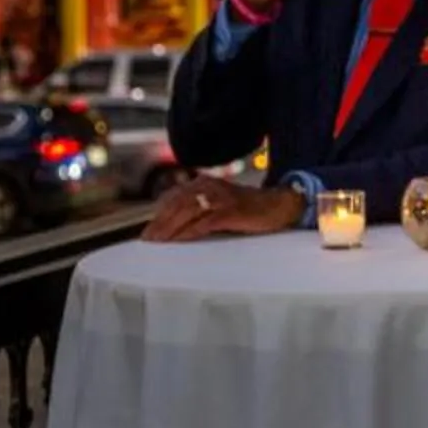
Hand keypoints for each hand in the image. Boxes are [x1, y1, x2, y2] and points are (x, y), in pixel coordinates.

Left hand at [142, 174, 305, 242]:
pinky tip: (179, 242)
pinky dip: (188, 232)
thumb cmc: (250, 210)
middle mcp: (210, 186)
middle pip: (177, 204)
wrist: (280, 205)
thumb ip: (201, 210)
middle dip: (159, 223)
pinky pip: (203, 222)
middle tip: (147, 241)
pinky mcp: (230, 210)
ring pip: (187, 212)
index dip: (159, 214)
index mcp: (205, 183)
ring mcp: (220, 197)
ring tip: (158, 243)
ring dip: (169, 229)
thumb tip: (176, 226)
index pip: (174, 197)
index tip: (148, 232)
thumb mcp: (221, 204)